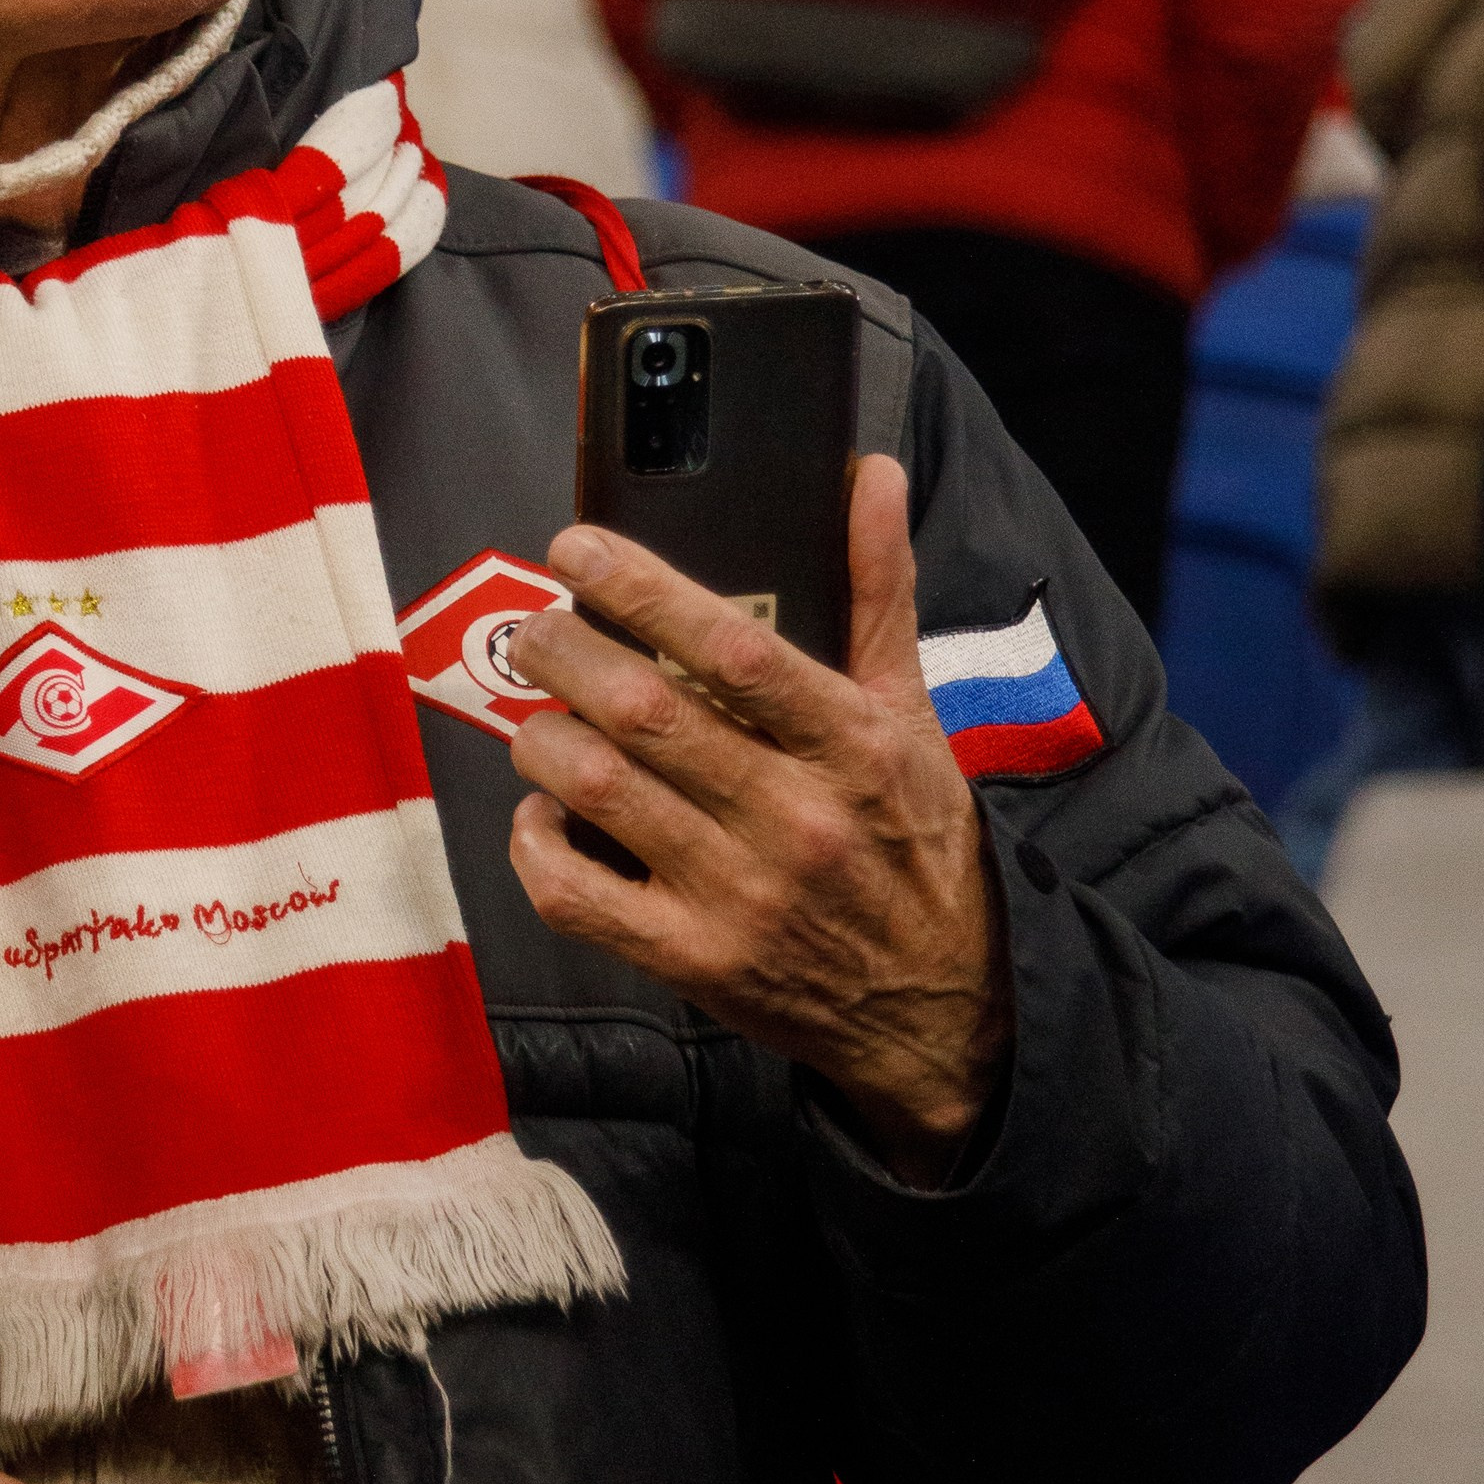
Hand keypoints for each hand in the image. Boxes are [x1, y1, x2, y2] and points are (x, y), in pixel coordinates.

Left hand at [504, 455, 1009, 1185]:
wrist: (946, 1007)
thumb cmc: (918, 845)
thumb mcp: (913, 715)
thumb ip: (879, 593)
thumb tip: (872, 476)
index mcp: (852, 744)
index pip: (735, 647)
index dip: (643, 589)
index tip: (580, 550)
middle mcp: (795, 817)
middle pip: (644, 712)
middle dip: (563, 652)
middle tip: (538, 630)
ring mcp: (738, 895)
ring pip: (598, 790)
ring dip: (543, 738)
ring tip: (540, 713)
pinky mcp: (694, 961)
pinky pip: (575, 894)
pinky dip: (538, 842)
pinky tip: (547, 811)